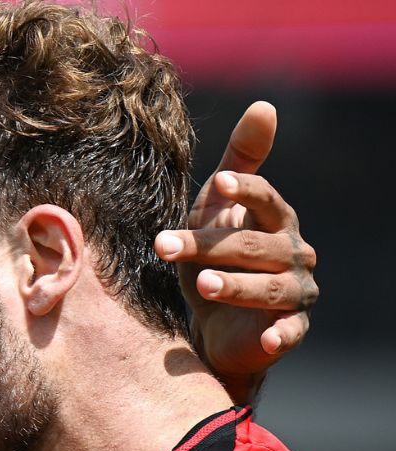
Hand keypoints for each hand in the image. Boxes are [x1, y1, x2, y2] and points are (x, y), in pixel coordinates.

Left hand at [155, 101, 317, 401]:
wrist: (217, 323)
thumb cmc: (217, 254)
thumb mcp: (218, 208)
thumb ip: (238, 161)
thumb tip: (266, 105)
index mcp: (275, 220)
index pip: (264, 199)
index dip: (244, 190)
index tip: (217, 183)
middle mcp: (292, 253)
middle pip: (253, 245)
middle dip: (209, 245)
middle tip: (164, 246)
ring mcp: (295, 292)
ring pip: (269, 288)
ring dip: (237, 286)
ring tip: (204, 285)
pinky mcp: (289, 329)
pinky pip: (290, 331)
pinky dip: (280, 334)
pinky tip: (265, 337)